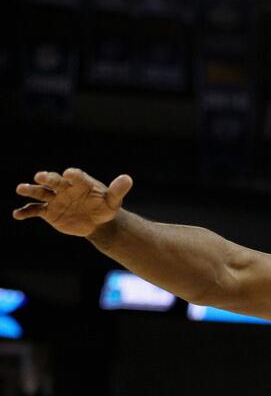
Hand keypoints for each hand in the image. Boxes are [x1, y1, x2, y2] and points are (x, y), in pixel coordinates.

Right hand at [14, 168, 131, 236]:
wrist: (96, 221)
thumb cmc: (105, 207)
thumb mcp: (113, 200)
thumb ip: (118, 190)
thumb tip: (128, 178)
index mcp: (80, 182)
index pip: (76, 176)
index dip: (72, 175)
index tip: (69, 173)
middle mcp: (64, 187)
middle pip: (54, 181)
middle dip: (47, 178)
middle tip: (40, 176)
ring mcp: (55, 198)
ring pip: (40, 192)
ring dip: (30, 190)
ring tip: (21, 189)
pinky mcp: (48, 211)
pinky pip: (34, 210)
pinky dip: (25, 212)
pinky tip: (17, 214)